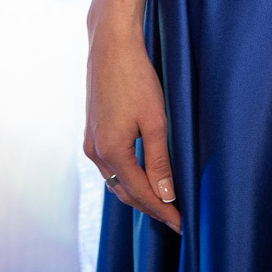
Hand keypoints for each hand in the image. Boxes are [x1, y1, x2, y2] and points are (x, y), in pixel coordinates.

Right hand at [85, 31, 182, 233]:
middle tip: (175, 220)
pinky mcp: (91, 133)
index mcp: (111, 152)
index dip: (163, 210)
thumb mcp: (155, 120)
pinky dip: (127, 178)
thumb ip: (159, 160)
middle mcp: (95, 153)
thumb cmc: (136, 78)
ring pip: (116, 181)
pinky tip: (142, 179)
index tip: (181, 224)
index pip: (141, 193)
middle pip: (125, 192)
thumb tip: (166, 194)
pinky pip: (110, 167)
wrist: (111, 47)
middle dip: (151, 207)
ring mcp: (90, 144)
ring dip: (138, 194)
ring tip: (163, 204)